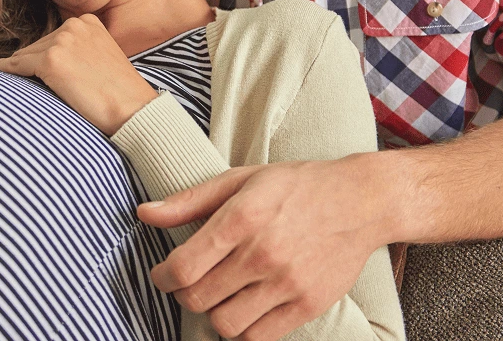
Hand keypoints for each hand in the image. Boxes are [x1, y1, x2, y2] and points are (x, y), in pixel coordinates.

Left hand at [0, 14, 158, 135]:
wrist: (134, 109)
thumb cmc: (120, 93)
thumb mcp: (101, 59)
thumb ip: (79, 51)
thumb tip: (41, 61)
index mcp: (88, 21)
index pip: (52, 38)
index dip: (40, 57)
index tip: (26, 66)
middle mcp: (74, 25)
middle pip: (37, 45)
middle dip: (31, 65)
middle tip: (23, 81)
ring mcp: (62, 41)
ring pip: (26, 56)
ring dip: (20, 71)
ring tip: (12, 83)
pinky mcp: (51, 60)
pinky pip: (17, 66)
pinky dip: (4, 70)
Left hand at [137, 156, 386, 340]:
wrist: (358, 201)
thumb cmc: (294, 186)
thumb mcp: (239, 179)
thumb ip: (189, 201)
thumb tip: (144, 213)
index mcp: (241, 218)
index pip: (184, 266)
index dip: (163, 276)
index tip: (162, 273)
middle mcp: (262, 254)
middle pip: (198, 298)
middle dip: (182, 293)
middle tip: (187, 282)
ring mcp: (287, 283)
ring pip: (225, 325)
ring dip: (211, 313)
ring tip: (215, 294)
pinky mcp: (307, 305)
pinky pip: (259, 337)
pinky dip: (242, 330)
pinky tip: (241, 307)